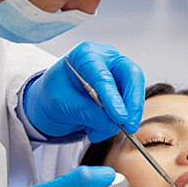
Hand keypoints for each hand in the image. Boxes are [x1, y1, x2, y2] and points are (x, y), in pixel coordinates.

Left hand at [24, 41, 144, 140]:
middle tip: (129, 127)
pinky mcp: (123, 89)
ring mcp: (117, 73)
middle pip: (131, 76)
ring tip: (95, 131)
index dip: (113, 97)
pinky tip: (97, 128)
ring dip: (120, 118)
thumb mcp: (61, 105)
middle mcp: (107, 59)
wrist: (53, 98)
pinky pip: (129, 106)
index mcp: (86, 54)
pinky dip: (116, 122)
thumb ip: (87, 113)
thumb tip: (112, 124)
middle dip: (132, 104)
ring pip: (134, 93)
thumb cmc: (53, 94)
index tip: (119, 117)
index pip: (104, 76)